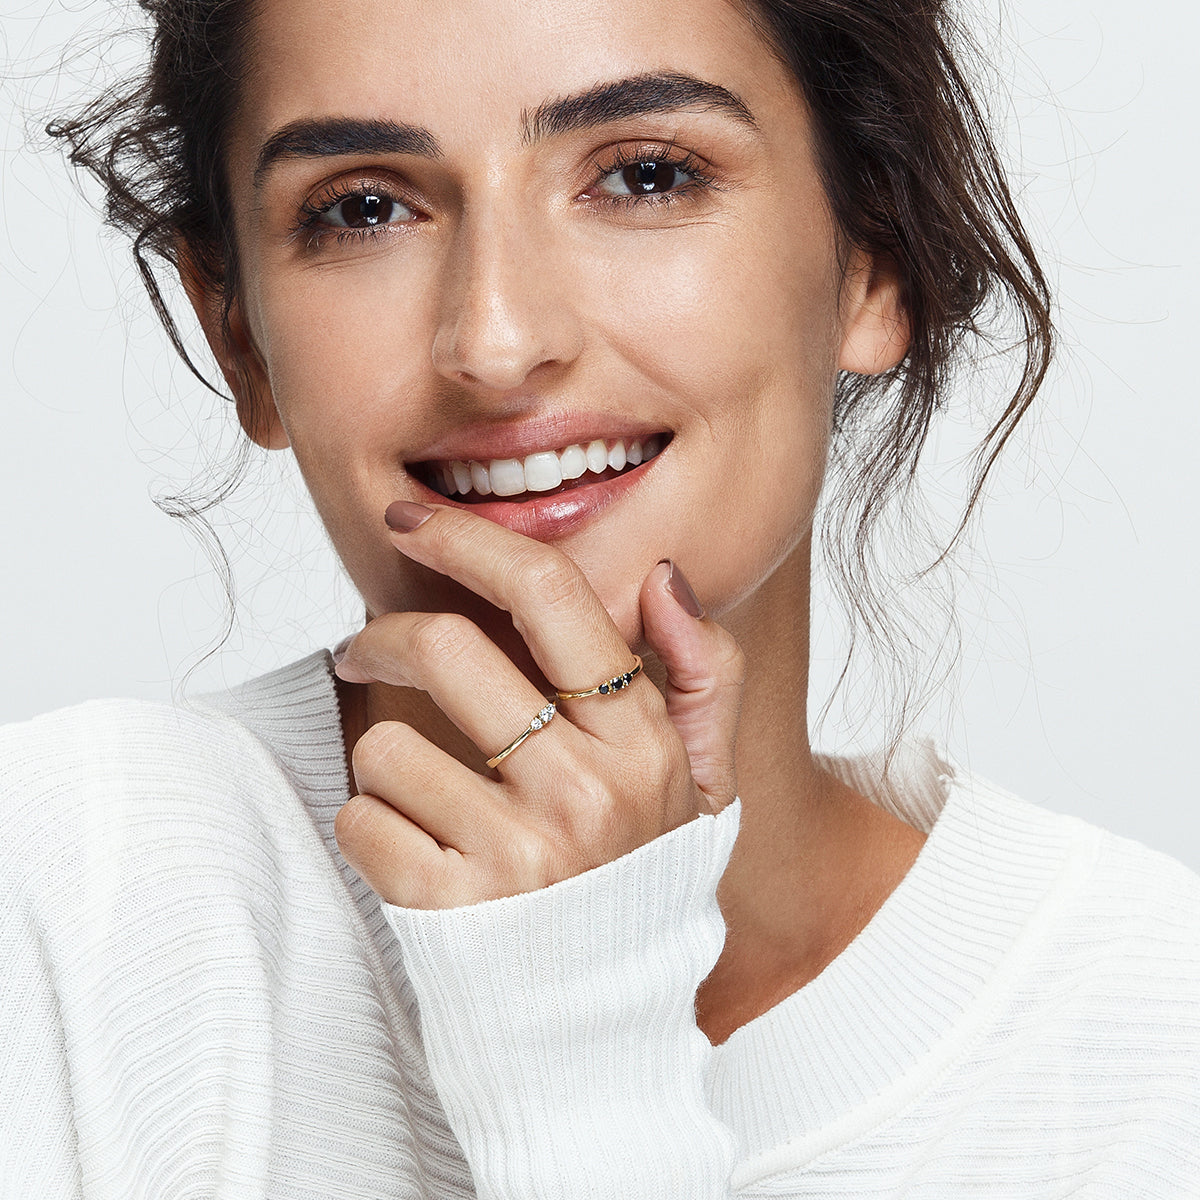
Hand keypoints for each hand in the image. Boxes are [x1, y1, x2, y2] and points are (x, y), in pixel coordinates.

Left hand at [332, 501, 743, 908]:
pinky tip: (417, 854)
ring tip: (423, 794)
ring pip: (386, 742)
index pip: (550, 596)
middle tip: (365, 651)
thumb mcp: (704, 788)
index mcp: (644, 743)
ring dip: (385, 759)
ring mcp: (520, 854)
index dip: (467, 539)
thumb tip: (663, 576)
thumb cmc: (641, 889)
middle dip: (383, 636)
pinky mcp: (450, 911)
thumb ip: (705, 675)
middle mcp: (587, 790)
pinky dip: (370, 827)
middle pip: (448, 649)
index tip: (409, 519)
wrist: (599, 1036)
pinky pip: (361, 820)